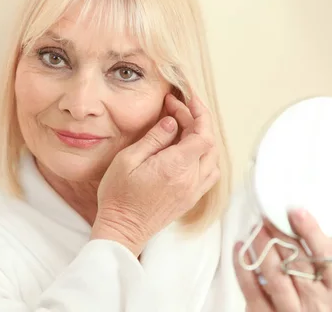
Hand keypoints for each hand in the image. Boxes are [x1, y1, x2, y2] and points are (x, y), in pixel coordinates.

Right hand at [91, 93, 219, 255]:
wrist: (122, 230)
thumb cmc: (119, 196)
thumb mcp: (128, 160)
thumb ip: (154, 138)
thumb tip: (172, 122)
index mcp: (176, 167)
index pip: (202, 133)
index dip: (197, 112)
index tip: (184, 99)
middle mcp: (191, 179)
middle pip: (209, 142)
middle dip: (196, 120)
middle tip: (175, 109)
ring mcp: (193, 191)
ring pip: (212, 157)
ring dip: (202, 137)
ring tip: (182, 126)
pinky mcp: (191, 198)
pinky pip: (209, 173)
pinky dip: (205, 156)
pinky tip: (188, 150)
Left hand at [233, 211, 331, 311]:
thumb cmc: (305, 294)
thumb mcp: (319, 276)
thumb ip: (311, 254)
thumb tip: (292, 219)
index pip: (327, 256)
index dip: (311, 231)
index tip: (296, 211)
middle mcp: (316, 303)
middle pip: (299, 262)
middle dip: (281, 235)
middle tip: (268, 217)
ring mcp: (290, 310)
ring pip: (275, 274)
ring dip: (263, 247)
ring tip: (256, 229)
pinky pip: (251, 288)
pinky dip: (243, 264)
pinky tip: (241, 247)